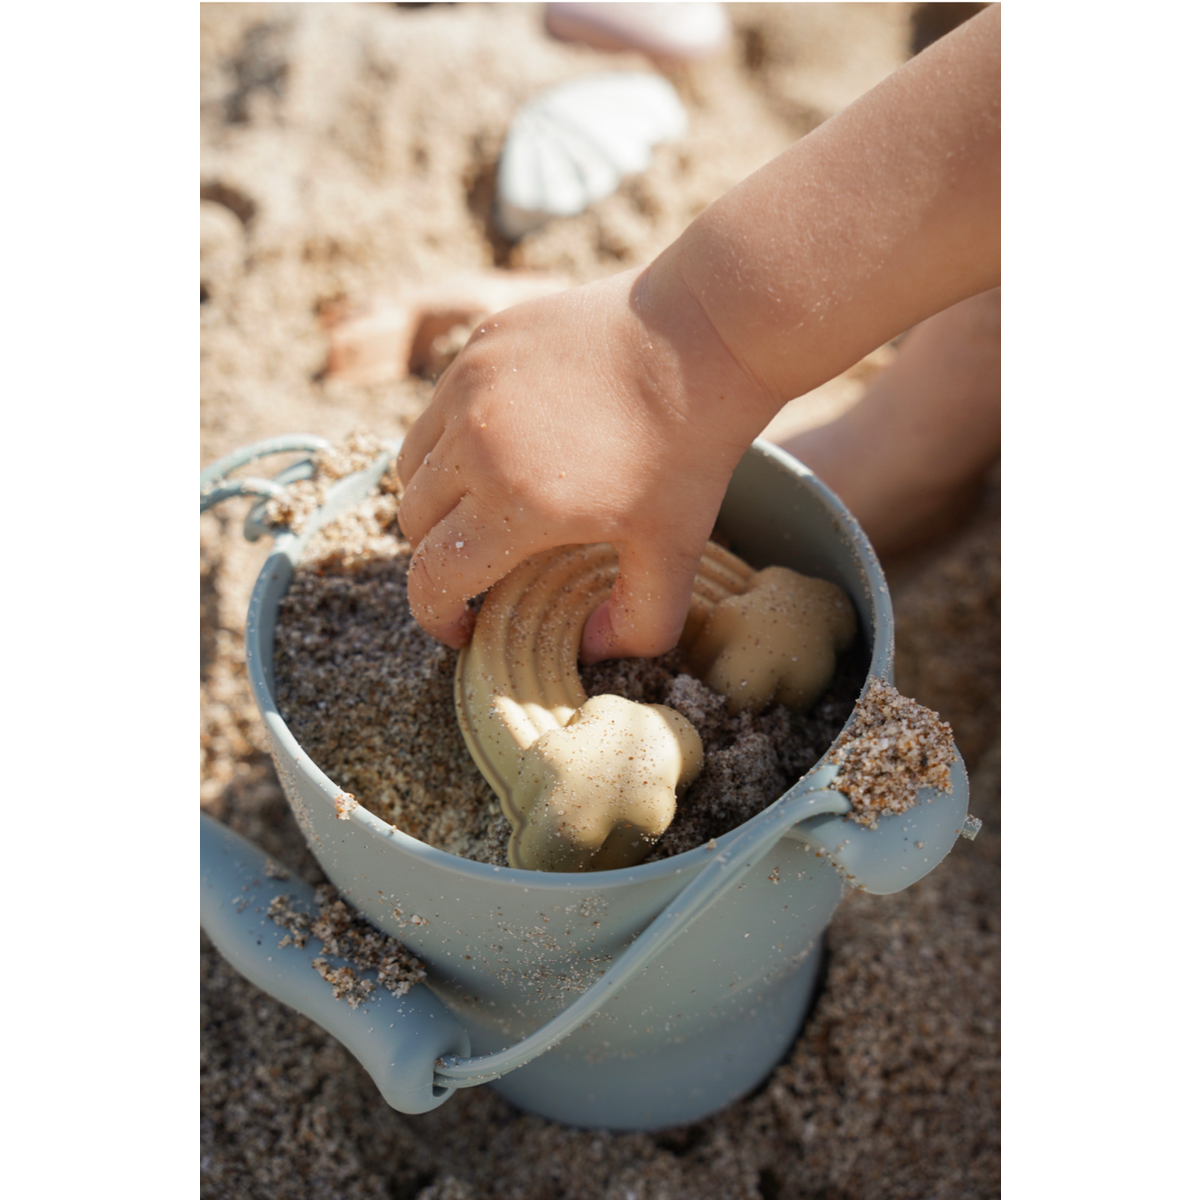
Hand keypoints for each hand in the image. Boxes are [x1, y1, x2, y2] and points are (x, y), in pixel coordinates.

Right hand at [396, 267, 772, 660]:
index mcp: (515, 502)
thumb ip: (639, 621)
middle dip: (439, 557)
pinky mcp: (482, 344)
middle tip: (483, 565)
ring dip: (435, 498)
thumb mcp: (676, 549)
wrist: (703, 332)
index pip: (431, 577)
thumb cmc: (691, 446)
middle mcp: (474, 443)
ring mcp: (470, 385)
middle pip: (414, 522)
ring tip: (483, 506)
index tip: (460, 626)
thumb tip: (590, 650)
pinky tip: (505, 443)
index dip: (435, 616)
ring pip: (412, 464)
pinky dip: (452, 439)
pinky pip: (438, 407)